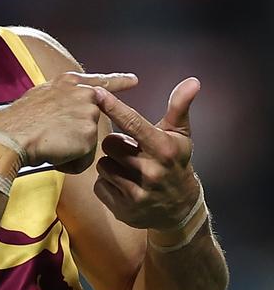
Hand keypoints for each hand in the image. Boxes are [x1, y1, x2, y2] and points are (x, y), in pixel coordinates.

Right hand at [0, 72, 138, 173]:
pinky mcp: (89, 134)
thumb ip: (60, 98)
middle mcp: (85, 94)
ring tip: (49, 143)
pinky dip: (70, 163)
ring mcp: (89, 113)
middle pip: (90, 122)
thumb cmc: (18, 120)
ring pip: (87, 142)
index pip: (101, 81)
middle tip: (55, 137)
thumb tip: (63, 111)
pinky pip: (84, 159)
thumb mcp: (40, 96)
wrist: (12, 134)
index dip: (119, 81)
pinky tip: (54, 152)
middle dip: (76, 134)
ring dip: (71, 149)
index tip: (134, 80)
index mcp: (70, 82)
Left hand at [92, 78, 201, 228]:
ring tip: (128, 168)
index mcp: (164, 149)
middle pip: (109, 144)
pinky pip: (99, 185)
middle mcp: (152, 171)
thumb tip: (192, 81)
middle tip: (131, 151)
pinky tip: (123, 184)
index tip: (97, 93)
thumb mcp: (180, 135)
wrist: (180, 208)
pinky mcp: (124, 208)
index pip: (133, 123)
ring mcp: (138, 192)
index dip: (114, 107)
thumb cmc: (175, 163)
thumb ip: (179, 107)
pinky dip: (107, 184)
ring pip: (102, 165)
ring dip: (111, 165)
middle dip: (116, 145)